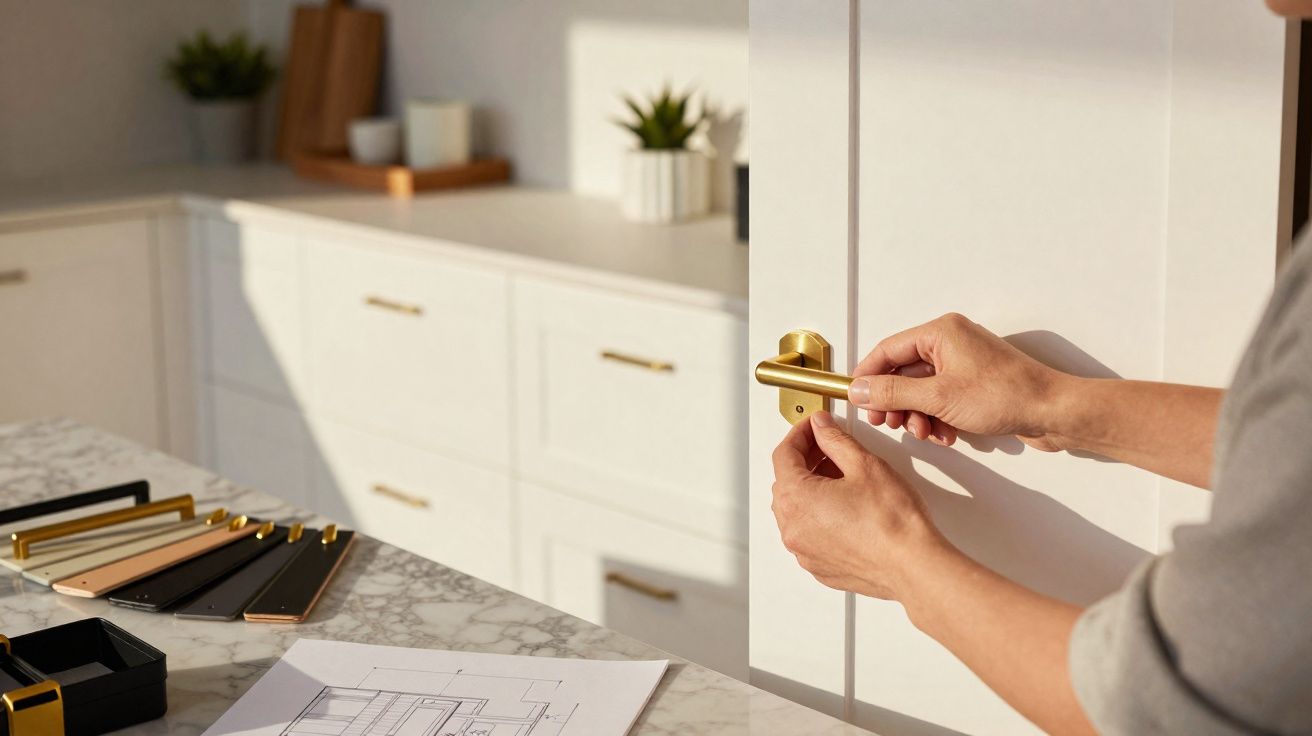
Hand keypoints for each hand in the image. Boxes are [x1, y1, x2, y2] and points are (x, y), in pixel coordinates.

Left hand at [771, 411, 948, 599]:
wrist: (913, 566)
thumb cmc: (893, 522)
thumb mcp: (864, 465)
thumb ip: (836, 440)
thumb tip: (821, 428)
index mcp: (796, 499)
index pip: (784, 455)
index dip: (799, 435)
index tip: (813, 427)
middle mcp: (793, 529)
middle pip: (786, 483)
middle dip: (806, 461)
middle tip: (829, 448)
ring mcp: (804, 552)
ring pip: (797, 510)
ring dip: (812, 489)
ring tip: (842, 477)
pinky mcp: (819, 567)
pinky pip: (810, 534)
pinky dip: (820, 517)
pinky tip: (845, 507)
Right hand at [849, 313, 1070, 450]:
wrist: (1053, 412)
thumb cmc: (1007, 395)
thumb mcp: (938, 397)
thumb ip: (893, 393)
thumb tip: (859, 389)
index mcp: (940, 333)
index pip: (888, 349)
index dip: (868, 375)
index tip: (855, 399)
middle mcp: (950, 343)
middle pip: (903, 372)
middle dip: (895, 401)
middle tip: (887, 422)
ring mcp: (964, 364)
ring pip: (922, 390)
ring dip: (917, 415)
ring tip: (924, 432)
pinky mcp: (974, 384)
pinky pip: (941, 400)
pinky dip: (937, 418)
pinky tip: (946, 435)